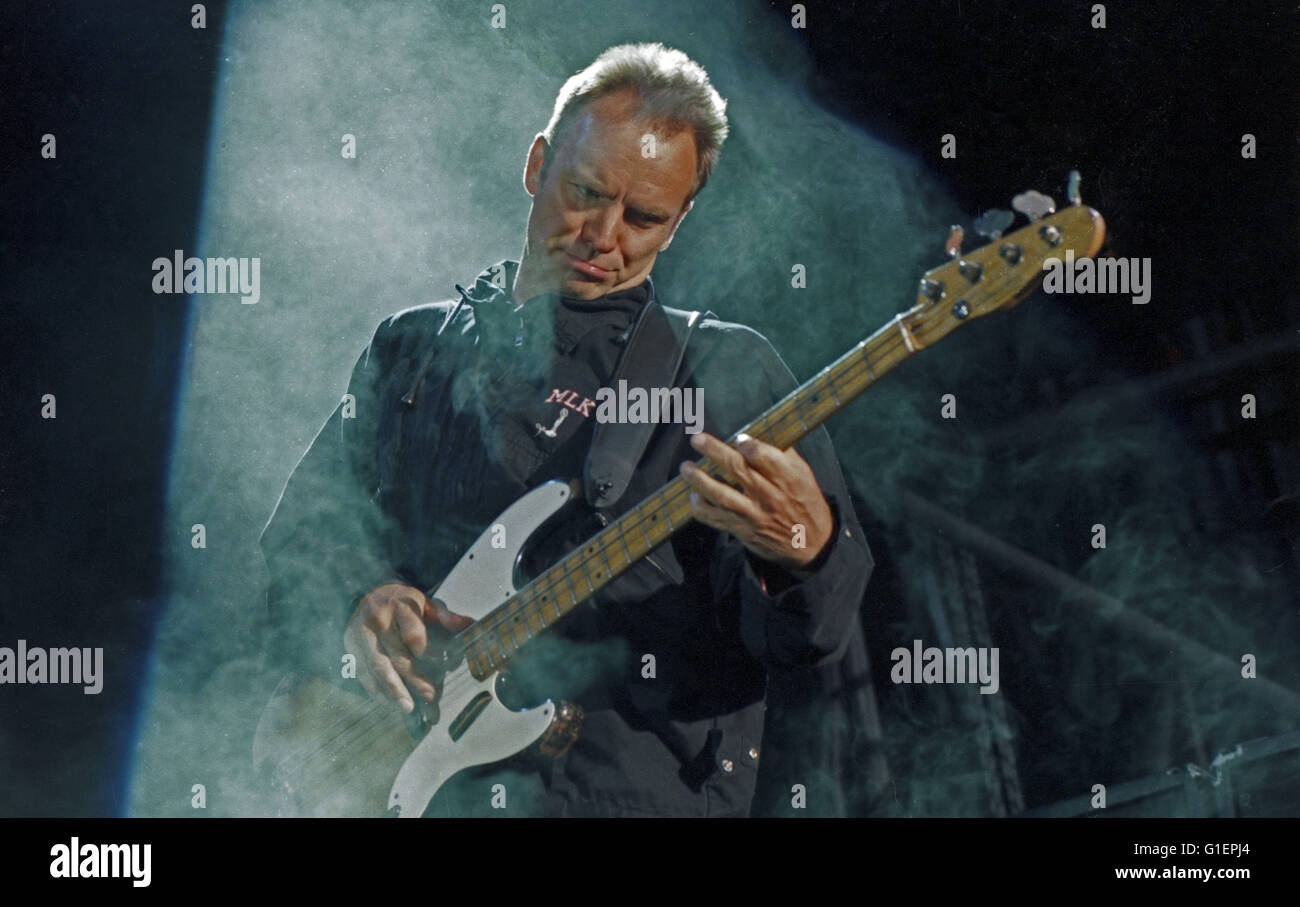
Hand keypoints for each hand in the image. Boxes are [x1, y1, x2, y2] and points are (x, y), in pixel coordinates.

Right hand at [343, 583, 471, 712]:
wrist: (369, 595)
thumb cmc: (403, 604)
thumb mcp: (425, 603)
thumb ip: (445, 616)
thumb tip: (469, 624)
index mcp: (400, 604)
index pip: (414, 634)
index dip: (426, 652)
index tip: (440, 665)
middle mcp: (378, 618)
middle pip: (397, 654)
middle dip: (414, 678)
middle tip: (430, 697)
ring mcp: (360, 632)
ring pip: (377, 666)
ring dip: (392, 689)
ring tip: (407, 707)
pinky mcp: (349, 644)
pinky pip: (361, 670)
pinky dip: (375, 687)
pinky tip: (388, 700)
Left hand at [679, 432, 832, 570]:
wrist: (811, 543)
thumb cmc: (804, 500)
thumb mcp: (802, 473)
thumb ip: (781, 453)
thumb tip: (756, 432)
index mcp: (788, 477)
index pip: (766, 457)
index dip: (749, 445)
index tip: (737, 438)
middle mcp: (770, 496)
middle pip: (738, 470)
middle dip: (714, 452)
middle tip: (697, 440)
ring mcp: (755, 515)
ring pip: (723, 496)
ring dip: (700, 480)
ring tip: (686, 467)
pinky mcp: (744, 531)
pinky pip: (717, 519)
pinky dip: (701, 508)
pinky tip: (693, 497)